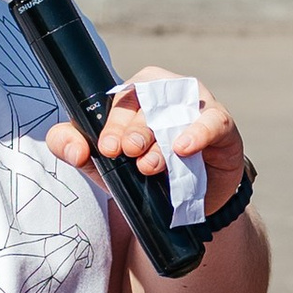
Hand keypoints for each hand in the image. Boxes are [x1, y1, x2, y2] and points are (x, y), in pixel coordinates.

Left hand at [46, 75, 248, 217]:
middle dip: (134, 129)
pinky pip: (212, 120)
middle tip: (126, 153)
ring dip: (160, 140)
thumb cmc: (144, 170)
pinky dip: (198, 132)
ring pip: (178, 111)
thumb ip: (71, 147)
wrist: (188, 200)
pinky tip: (183, 148)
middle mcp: (165, 92)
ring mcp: (195, 104)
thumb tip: (74, 149)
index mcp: (135, 95)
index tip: (106, 150)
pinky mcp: (221, 123)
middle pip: (149, 100)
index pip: (122, 96)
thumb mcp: (102, 163)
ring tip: (149, 166)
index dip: (112, 123)